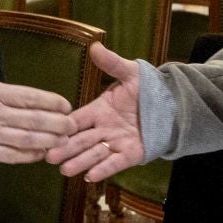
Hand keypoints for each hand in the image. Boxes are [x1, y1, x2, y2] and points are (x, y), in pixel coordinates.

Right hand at [0, 33, 72, 162]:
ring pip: (26, 140)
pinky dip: (27, 156)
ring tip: (64, 141)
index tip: (66, 104)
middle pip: (34, 119)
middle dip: (58, 123)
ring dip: (48, 141)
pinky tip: (39, 155)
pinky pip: (10, 155)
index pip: (28, 96)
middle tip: (74, 125)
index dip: (51, 101)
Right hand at [47, 43, 144, 180]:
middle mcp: (104, 128)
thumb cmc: (148, 89)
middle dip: (66, 149)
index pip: (77, 119)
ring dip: (80, 162)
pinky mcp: (130, 154)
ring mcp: (116, 142)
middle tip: (49, 157)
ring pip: (94, 154)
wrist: (173, 105)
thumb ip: (112, 64)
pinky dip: (103, 169)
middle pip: (81, 140)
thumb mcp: (130, 73)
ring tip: (66, 170)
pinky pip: (115, 163)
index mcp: (99, 109)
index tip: (49, 131)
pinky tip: (90, 176)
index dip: (64, 126)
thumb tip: (95, 45)